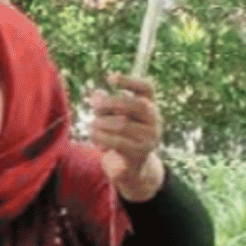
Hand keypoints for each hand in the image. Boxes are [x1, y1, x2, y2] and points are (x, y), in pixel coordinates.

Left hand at [88, 73, 165, 201]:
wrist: (131, 168)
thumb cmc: (119, 135)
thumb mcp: (112, 117)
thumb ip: (105, 104)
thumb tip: (96, 94)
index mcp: (150, 106)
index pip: (147, 88)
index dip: (130, 80)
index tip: (110, 78)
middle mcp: (155, 120)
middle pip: (136, 104)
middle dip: (111, 102)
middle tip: (93, 106)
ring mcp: (150, 137)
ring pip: (123, 124)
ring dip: (101, 123)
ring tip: (91, 125)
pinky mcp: (141, 153)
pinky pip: (118, 141)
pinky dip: (101, 137)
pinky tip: (93, 136)